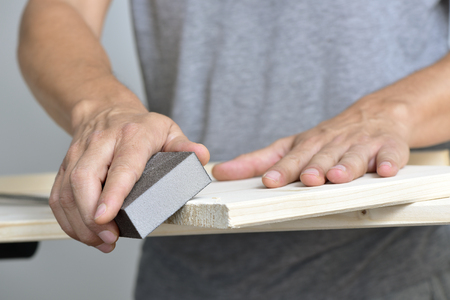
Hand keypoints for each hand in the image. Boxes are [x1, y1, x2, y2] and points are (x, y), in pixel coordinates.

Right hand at [49, 102, 208, 251]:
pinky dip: (68, 219)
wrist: (105, 109)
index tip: (106, 217)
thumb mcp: (168, 130)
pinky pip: (58, 195)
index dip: (112, 193)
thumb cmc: (139, 126)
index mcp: (130, 136)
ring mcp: (79, 154)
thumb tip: (201, 156)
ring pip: (66, 190)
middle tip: (109, 237)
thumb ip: (184, 146)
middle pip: (84, 179)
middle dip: (90, 215)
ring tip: (100, 241)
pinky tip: (85, 233)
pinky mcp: (66, 166)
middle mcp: (100, 144)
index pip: (121, 166)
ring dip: (79, 222)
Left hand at [212, 96, 410, 187]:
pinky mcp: (389, 146)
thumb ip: (256, 161)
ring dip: (346, 167)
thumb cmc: (327, 138)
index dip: (282, 170)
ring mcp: (362, 144)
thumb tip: (220, 172)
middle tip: (307, 179)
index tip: (270, 181)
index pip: (292, 158)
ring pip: (353, 157)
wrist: (376, 113)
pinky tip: (386, 170)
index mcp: (308, 144)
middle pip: (322, 158)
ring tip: (337, 177)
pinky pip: (391, 154)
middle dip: (313, 168)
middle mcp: (333, 143)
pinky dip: (390, 162)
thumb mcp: (291, 146)